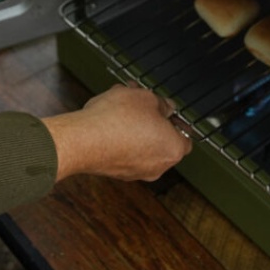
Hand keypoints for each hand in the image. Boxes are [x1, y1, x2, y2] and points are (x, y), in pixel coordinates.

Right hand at [42, 84, 192, 182]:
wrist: (84, 139)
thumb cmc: (118, 119)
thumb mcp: (147, 98)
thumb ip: (162, 103)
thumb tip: (166, 107)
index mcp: (172, 149)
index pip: (185, 137)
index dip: (177, 121)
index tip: (168, 110)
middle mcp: (157, 166)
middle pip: (161, 138)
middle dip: (152, 118)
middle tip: (142, 100)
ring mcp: (135, 171)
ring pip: (141, 143)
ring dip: (134, 124)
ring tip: (121, 102)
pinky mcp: (116, 171)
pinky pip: (125, 150)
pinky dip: (120, 135)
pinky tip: (109, 117)